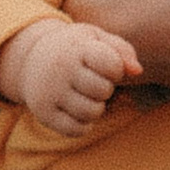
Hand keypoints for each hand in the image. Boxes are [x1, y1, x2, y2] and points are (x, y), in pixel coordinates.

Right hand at [0, 17, 142, 134]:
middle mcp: (60, 71)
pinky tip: (78, 110)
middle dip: (106, 88)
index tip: (106, 65)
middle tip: (95, 81)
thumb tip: (138, 71)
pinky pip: (76, 130)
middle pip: (103, 90)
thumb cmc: (75, 49)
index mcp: (76, 49)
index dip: (116, 69)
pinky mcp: (44, 114)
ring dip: (97, 107)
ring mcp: (49, 94)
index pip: (112, 64)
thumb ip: (122, 51)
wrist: (30, 59)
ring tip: (88, 96)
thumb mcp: (96, 39)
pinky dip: (84, 124)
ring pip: (92, 113)